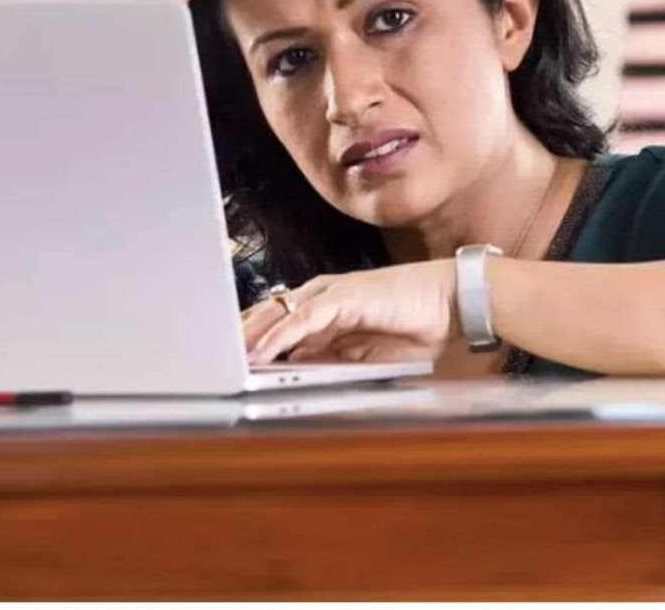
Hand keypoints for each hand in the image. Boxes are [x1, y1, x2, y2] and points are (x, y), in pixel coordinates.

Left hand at [242, 260, 459, 363]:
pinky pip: (302, 319)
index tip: (228, 361)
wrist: (451, 303)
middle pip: (267, 314)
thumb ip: (332, 359)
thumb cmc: (417, 325)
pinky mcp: (342, 297)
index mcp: (326, 309)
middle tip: (212, 359)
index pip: (277, 321)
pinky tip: (262, 353)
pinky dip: (279, 337)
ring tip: (226, 360)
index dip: (251, 340)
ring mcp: (330, 294)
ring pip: (278, 314)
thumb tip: (296, 370)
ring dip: (251, 338)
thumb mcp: (366, 355)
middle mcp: (322, 297)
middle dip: (240, 337)